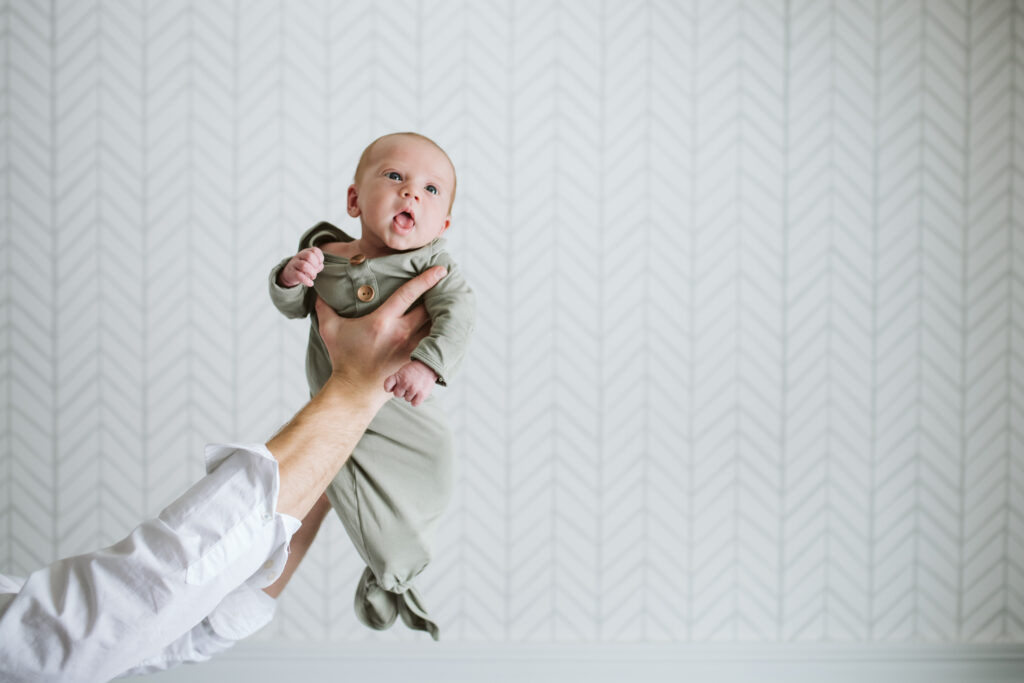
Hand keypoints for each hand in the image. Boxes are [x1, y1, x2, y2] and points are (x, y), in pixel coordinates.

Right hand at [279, 247, 323, 286]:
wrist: (289, 274)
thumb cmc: (303, 268)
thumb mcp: (311, 264)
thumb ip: (318, 265)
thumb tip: (320, 266)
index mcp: (305, 252)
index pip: (314, 250)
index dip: (320, 257)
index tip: (319, 264)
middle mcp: (299, 256)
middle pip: (309, 255)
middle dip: (316, 265)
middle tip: (316, 271)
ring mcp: (294, 264)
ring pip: (304, 265)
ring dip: (312, 272)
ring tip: (313, 277)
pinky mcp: (291, 273)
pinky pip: (299, 276)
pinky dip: (307, 281)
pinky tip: (310, 283)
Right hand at [315, 266, 445, 399]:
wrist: (355, 391)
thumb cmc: (343, 359)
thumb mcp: (330, 330)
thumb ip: (325, 307)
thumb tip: (318, 290)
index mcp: (382, 321)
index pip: (409, 293)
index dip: (426, 279)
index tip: (441, 269)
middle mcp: (401, 333)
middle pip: (429, 308)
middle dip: (439, 295)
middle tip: (449, 284)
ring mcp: (411, 349)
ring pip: (436, 326)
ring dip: (444, 315)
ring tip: (453, 303)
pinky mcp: (416, 361)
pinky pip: (434, 344)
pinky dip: (442, 334)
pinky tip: (448, 328)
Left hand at [384, 360, 437, 405]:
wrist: (427, 367)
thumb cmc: (413, 371)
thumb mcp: (401, 371)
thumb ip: (394, 380)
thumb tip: (389, 391)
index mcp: (398, 376)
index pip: (387, 386)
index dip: (390, 388)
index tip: (395, 386)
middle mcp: (405, 383)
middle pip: (397, 395)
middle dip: (402, 391)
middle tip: (408, 385)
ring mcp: (413, 389)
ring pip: (406, 399)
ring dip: (410, 395)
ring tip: (415, 387)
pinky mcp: (422, 394)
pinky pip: (414, 404)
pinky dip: (415, 401)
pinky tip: (418, 394)